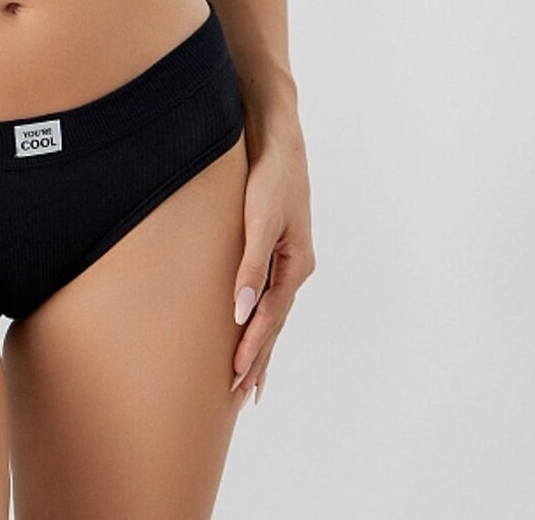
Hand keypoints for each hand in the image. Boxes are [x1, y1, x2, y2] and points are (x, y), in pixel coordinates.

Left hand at [229, 122, 315, 404]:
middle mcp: (295, 266)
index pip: (271, 317)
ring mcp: (287, 258)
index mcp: (296, 264)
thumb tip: (241, 311)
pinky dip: (259, 316)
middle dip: (260, 357)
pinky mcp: (275, 247)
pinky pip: (268, 292)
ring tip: (250, 378)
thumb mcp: (258, 220)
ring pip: (272, 310)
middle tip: (243, 395)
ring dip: (261, 343)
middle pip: (275, 321)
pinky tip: (251, 325)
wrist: (279, 139)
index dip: (254, 348)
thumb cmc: (269, 177)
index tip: (238, 377)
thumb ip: (250, 266)